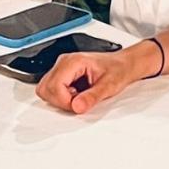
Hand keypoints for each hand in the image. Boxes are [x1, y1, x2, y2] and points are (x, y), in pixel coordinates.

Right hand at [35, 41, 159, 113]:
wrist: (123, 65)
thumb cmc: (118, 70)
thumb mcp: (109, 85)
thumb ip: (92, 97)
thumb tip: (77, 107)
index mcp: (73, 61)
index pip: (54, 86)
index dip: (65, 101)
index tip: (79, 105)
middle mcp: (64, 62)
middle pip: (45, 89)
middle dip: (60, 101)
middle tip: (79, 102)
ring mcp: (61, 68)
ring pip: (45, 90)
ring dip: (59, 99)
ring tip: (78, 97)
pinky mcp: (62, 74)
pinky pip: (51, 89)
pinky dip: (61, 97)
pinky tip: (76, 94)